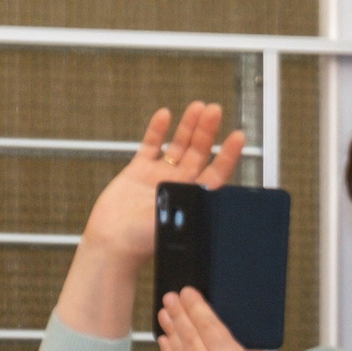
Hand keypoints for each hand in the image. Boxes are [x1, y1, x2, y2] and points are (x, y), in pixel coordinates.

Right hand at [82, 103, 245, 263]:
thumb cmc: (145, 241)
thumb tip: (214, 190)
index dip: (228, 154)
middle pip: (199, 152)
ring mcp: (159, 175)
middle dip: (207, 131)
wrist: (112, 243)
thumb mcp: (177, 222)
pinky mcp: (138, 171)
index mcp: (193, 198)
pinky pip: (150, 146)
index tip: (239, 136)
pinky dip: (157, 131)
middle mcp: (180, 184)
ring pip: (178, 145)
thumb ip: (194, 203)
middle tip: (215, 110)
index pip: (216, 172)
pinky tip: (165, 114)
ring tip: (198, 107)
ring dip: (188, 126)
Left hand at [158, 288, 302, 350]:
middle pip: (189, 336)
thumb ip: (233, 342)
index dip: (195, 306)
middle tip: (170, 297)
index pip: (208, 325)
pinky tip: (166, 339)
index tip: (186, 291)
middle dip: (178, 313)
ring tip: (165, 313)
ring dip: (170, 330)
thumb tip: (209, 321)